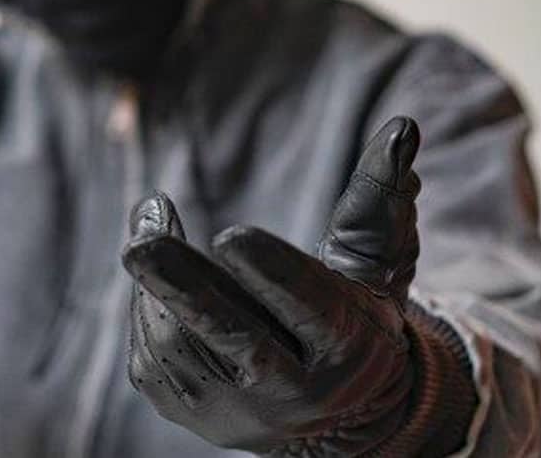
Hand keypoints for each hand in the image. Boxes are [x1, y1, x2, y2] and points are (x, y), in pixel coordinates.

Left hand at [123, 117, 475, 455]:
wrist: (328, 410)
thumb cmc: (352, 311)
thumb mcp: (373, 260)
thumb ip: (379, 196)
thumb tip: (402, 127)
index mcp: (347, 349)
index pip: (309, 309)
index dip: (273, 273)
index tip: (230, 234)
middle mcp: (292, 394)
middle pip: (232, 337)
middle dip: (183, 288)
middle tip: (138, 244)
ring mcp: (234, 411)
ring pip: (181, 340)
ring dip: (158, 279)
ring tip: (152, 226)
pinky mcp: (187, 411)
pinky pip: (151, 351)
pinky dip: (146, 301)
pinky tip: (156, 273)